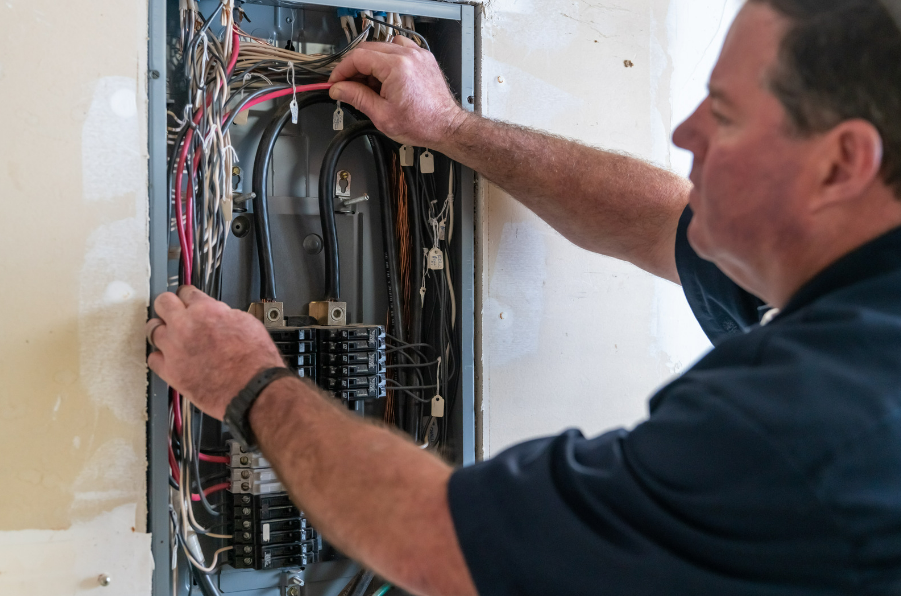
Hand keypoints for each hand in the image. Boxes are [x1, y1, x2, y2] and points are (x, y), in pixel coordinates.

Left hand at [145, 286, 284, 419]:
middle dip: (169, 305)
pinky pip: (153, 359)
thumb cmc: (254, 360)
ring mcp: (174, 349)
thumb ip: (224, 314)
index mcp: (206, 311)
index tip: (187, 298)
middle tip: (173, 311)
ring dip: (161, 330)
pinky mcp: (170, 372)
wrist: (252, 388)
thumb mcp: (246, 323)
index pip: (187, 292)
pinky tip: (168, 358)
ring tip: (168, 335)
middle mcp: (185, 326)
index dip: (188, 295)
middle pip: (163, 303)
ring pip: (152, 329)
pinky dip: (160, 357)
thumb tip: (217, 314)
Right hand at [328, 36, 469, 147]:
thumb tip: (338, 89)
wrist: (446, 126)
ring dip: (371, 63)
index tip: (335, 82)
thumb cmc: (421, 124)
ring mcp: (417, 54)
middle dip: (354, 68)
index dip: (342, 70)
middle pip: (368, 50)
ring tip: (370, 85)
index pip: (358, 58)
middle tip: (347, 86)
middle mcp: (408, 55)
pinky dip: (388, 60)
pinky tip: (387, 77)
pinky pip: (399, 49)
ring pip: (382, 47)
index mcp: (396, 67)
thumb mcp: (382, 115)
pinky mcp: (423, 57)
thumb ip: (357, 98)